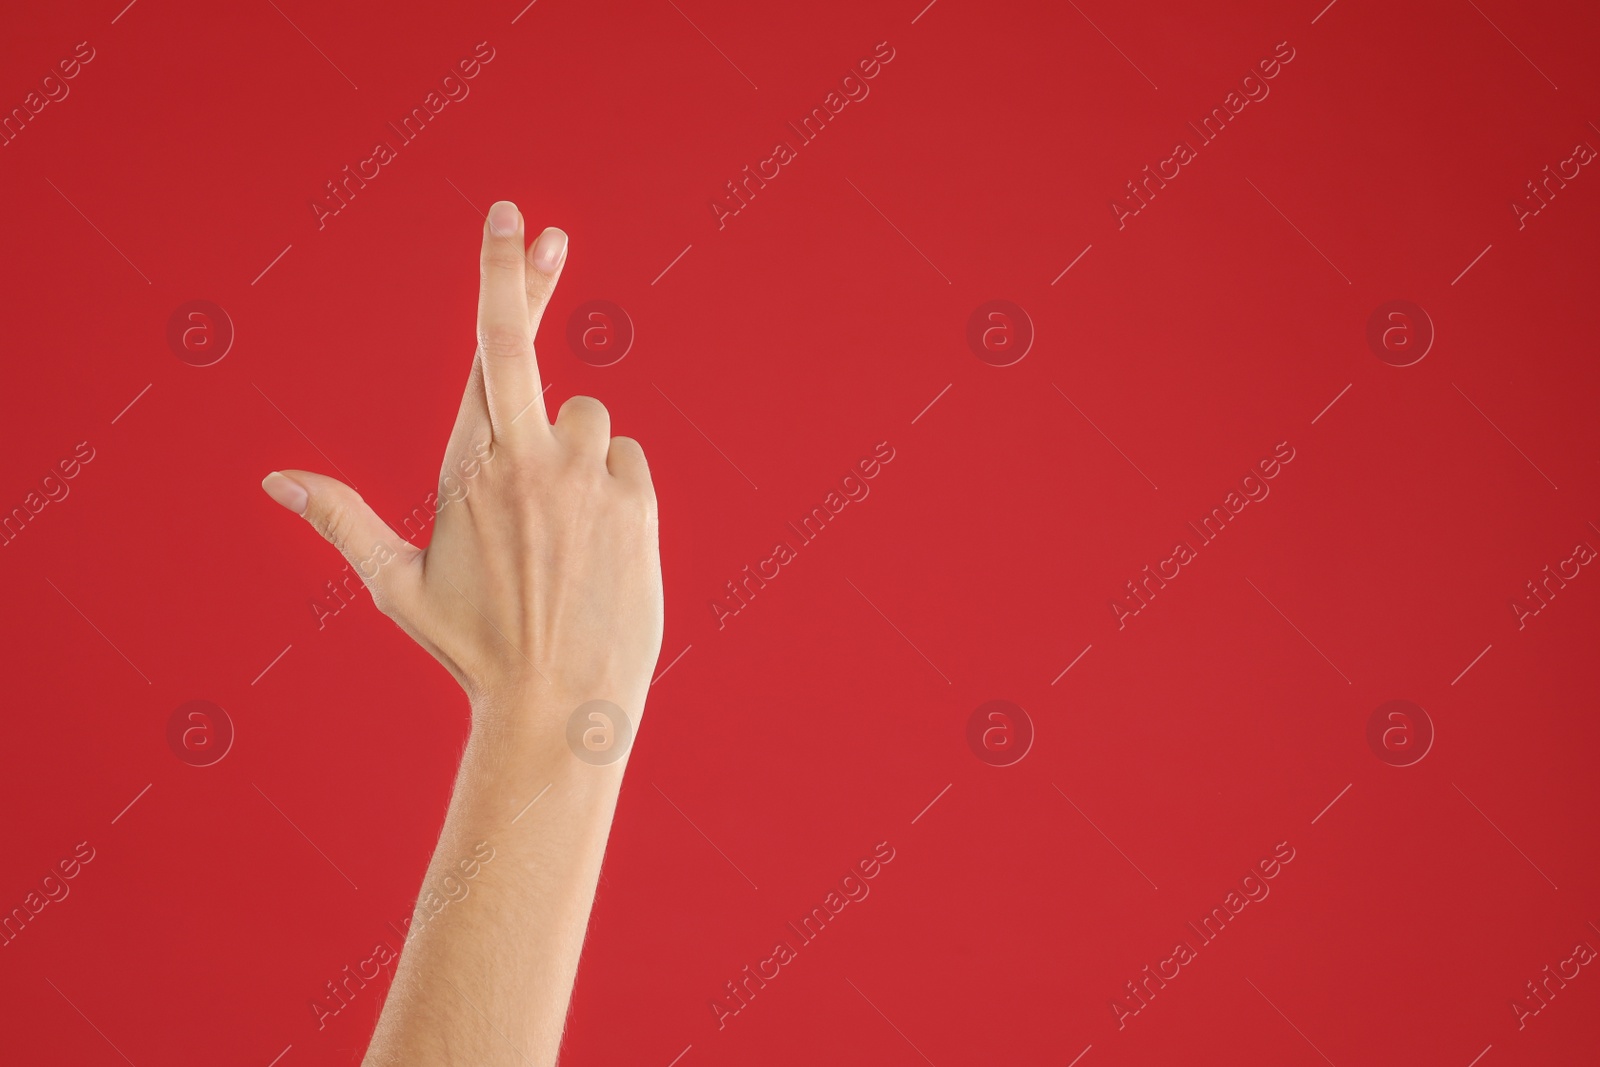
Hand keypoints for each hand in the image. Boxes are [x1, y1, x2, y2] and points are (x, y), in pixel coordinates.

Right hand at [260, 200, 662, 736]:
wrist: (559, 706)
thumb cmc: (474, 649)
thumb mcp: (397, 588)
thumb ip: (342, 520)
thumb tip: (273, 481)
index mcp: (466, 465)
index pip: (486, 347)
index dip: (502, 275)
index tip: (511, 217)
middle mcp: (526, 457)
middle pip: (530, 343)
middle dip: (528, 277)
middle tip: (546, 230)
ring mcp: (585, 475)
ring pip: (587, 417)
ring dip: (572, 452)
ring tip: (558, 530)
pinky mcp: (635, 500)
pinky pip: (625, 459)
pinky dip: (611, 485)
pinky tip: (596, 544)